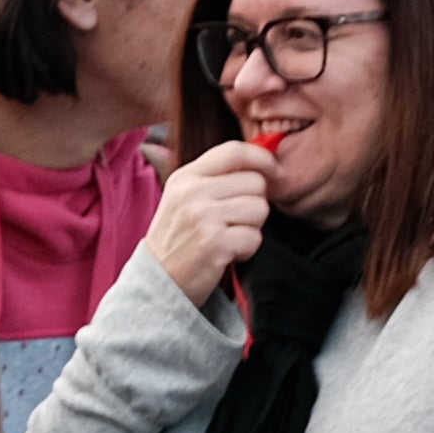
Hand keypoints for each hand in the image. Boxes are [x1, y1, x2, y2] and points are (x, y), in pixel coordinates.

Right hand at [147, 139, 275, 306]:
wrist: (158, 281)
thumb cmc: (178, 240)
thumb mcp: (184, 199)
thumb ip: (215, 179)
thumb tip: (261, 166)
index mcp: (185, 176)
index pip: (234, 150)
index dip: (262, 158)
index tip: (275, 171)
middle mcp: (192, 192)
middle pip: (255, 182)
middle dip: (255, 204)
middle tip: (235, 222)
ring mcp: (203, 217)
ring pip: (260, 208)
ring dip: (252, 228)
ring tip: (228, 238)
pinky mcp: (215, 243)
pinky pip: (255, 237)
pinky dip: (247, 250)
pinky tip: (227, 254)